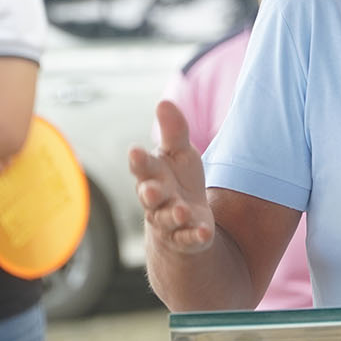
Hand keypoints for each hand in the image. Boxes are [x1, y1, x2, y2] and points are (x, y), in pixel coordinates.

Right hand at [128, 100, 215, 254]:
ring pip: (167, 219)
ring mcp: (169, 221)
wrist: (183, 219)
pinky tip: (204, 233)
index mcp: (152, 175)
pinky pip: (189, 239)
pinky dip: (195, 236)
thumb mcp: (179, 153)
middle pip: (149, 196)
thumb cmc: (177, 179)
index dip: (138, 160)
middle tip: (152, 190)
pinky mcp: (186, 238)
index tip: (135, 150)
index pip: (142, 167)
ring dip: (174, 215)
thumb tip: (164, 102)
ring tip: (182, 211)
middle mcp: (156, 199)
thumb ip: (173, 131)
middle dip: (150, 193)